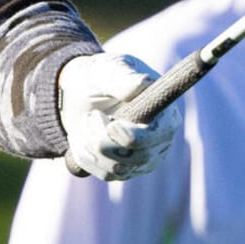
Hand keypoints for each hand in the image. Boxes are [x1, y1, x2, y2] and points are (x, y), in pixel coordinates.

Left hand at [57, 53, 180, 180]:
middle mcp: (160, 140)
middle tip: (89, 117)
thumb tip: (141, 84)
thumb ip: (123, 77)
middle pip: (138, 157)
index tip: (112, 126)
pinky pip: (105, 173)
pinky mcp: (125, 170)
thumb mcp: (108, 69)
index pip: (161, 134)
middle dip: (104, 139)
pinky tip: (81, 136)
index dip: (136, 136)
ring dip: (91, 145)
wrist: (79, 94)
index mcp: (165, 113)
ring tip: (84, 121)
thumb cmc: (100, 77)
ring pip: (118, 168)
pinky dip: (85, 155)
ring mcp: (143, 159)